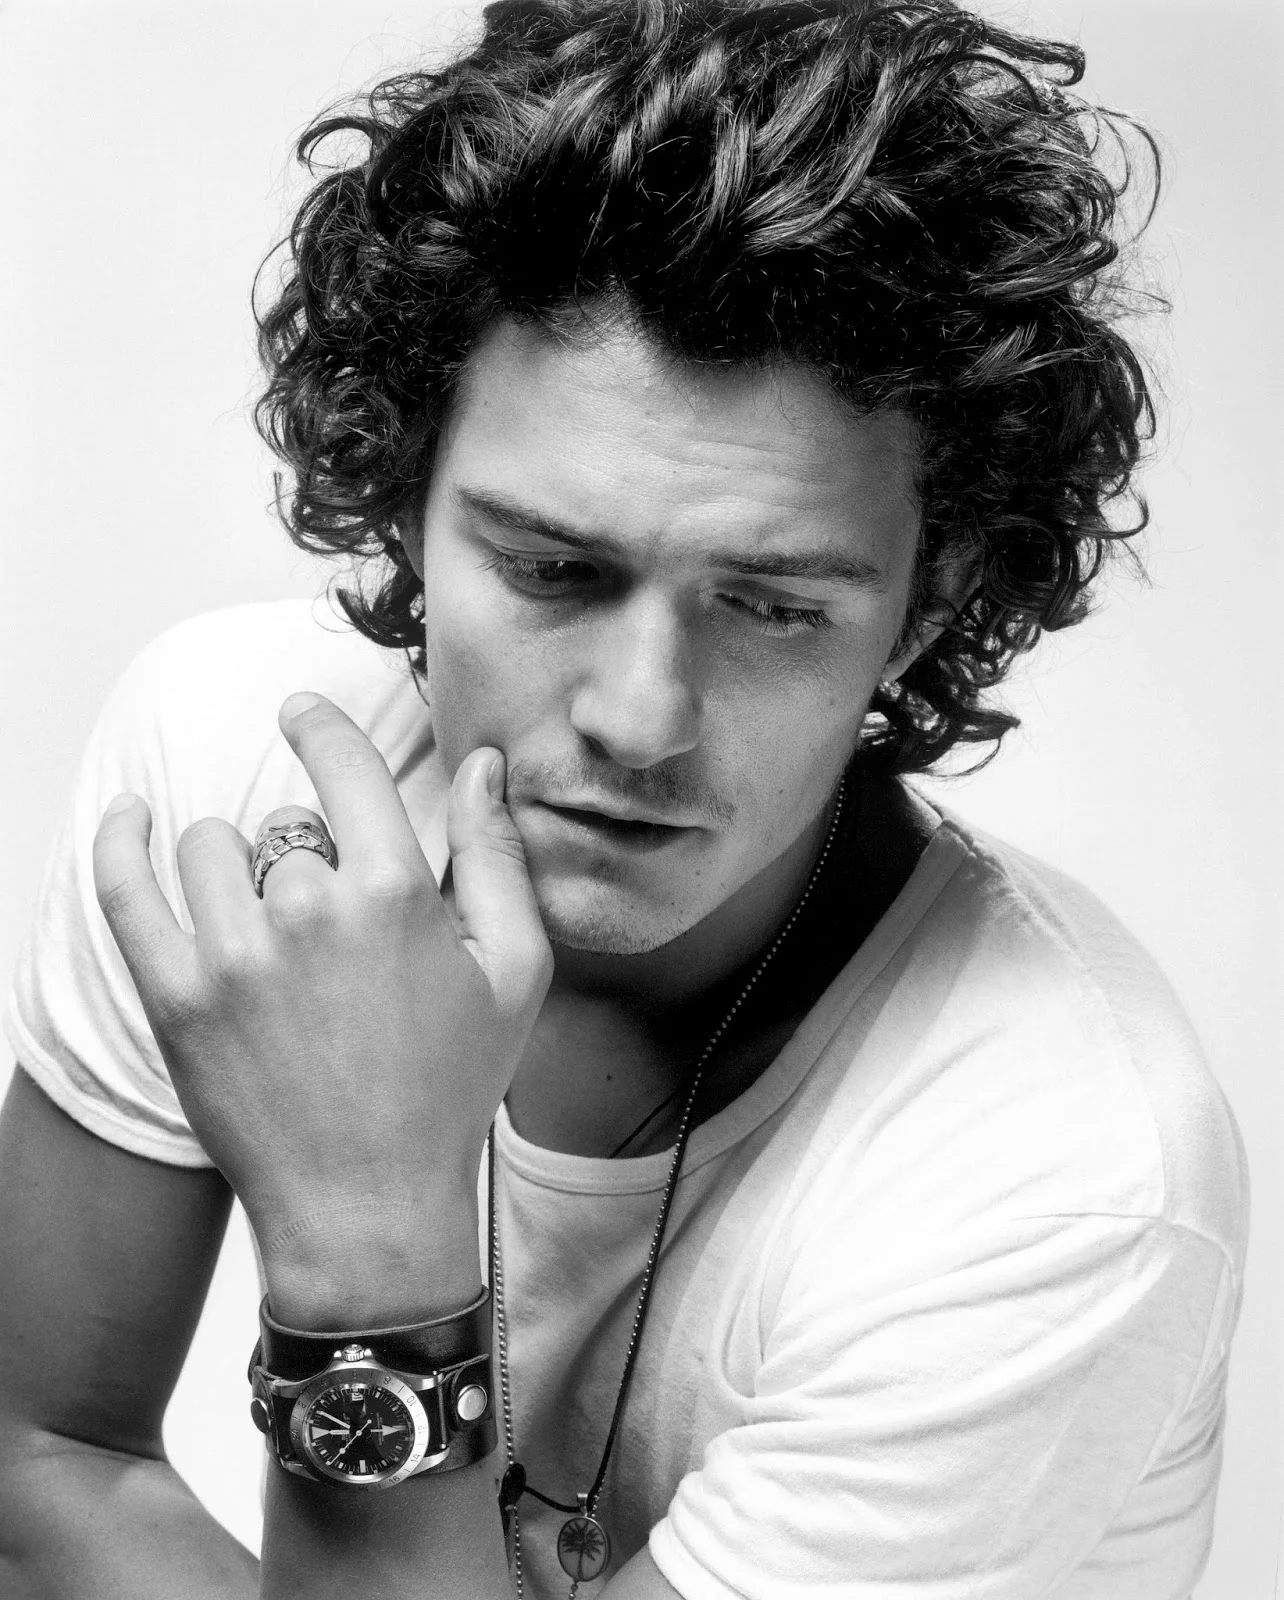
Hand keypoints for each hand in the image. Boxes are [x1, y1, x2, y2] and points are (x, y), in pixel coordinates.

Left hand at [91, 692, 552, 1324]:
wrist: (368, 1206)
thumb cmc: (451, 1091)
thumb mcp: (516, 972)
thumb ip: (496, 857)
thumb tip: (480, 764)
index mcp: (396, 893)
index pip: (344, 766)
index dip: (320, 726)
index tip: (300, 712)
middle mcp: (309, 911)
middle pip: (285, 827)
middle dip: (308, 861)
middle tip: (331, 936)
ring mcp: (235, 955)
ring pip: (213, 850)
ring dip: (238, 872)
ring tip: (264, 931)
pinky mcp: (177, 999)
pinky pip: (126, 888)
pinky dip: (121, 842)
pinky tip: (128, 819)